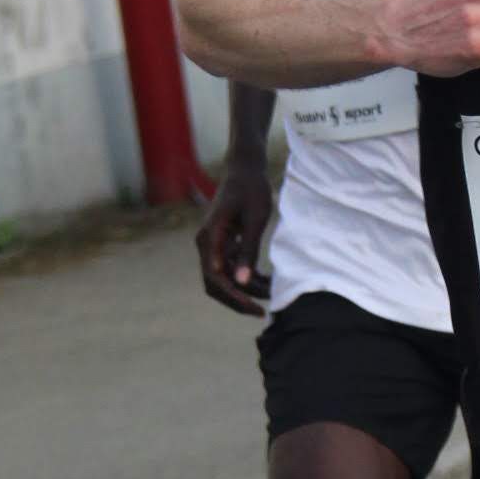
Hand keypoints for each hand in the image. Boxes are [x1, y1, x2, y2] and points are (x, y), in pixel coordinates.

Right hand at [194, 165, 272, 314]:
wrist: (245, 167)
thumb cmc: (251, 188)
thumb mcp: (255, 219)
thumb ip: (248, 251)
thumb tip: (242, 282)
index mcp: (209, 237)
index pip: (215, 277)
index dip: (234, 297)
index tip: (255, 308)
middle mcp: (206, 244)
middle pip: (215, 284)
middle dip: (238, 300)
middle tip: (262, 311)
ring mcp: (214, 245)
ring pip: (224, 279)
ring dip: (246, 290)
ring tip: (272, 295)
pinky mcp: (224, 245)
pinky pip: (232, 269)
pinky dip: (248, 278)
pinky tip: (269, 282)